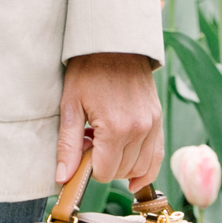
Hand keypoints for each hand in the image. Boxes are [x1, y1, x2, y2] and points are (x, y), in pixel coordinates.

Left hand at [56, 52, 163, 188]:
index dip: (89, 168)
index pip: (104, 172)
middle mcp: (139, 130)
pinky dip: (145, 167)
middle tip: (91, 142)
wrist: (115, 44)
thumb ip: (68, 146)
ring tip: (106, 143)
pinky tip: (130, 169)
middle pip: (122, 171)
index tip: (81, 150)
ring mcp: (153, 125)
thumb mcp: (70, 106)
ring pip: (141, 168)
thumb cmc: (88, 71)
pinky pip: (156, 156)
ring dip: (122, 165)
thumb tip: (63, 178)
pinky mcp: (158, 119)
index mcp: (116, 128)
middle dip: (104, 165)